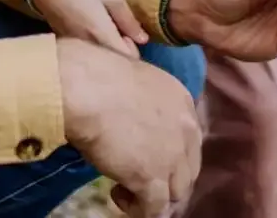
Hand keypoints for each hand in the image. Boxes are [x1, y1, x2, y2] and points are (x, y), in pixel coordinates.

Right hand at [32, 0, 146, 58]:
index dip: (133, 49)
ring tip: (102, 32)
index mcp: (102, 36)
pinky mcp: (68, 51)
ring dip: (107, 52)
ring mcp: (77, 53)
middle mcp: (89, 50)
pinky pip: (88, 59)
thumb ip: (128, 20)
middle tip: (116, 31)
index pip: (127, 60)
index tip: (127, 34)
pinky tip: (89, 35)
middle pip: (114, 64)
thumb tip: (143, 40)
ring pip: (101, 63)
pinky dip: (94, 53)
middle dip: (120, 53)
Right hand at [56, 38, 201, 217]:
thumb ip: (143, 96)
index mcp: (182, 100)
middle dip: (167, 176)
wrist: (87, 87)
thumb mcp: (134, 77)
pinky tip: (118, 196)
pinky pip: (154, 209)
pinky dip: (138, 209)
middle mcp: (186, 129)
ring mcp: (172, 156)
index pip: (188, 138)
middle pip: (188, 168)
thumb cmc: (99, 72)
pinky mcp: (152, 179)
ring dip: (155, 196)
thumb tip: (131, 99)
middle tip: (141, 175)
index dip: (170, 150)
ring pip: (176, 192)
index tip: (147, 151)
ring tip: (127, 190)